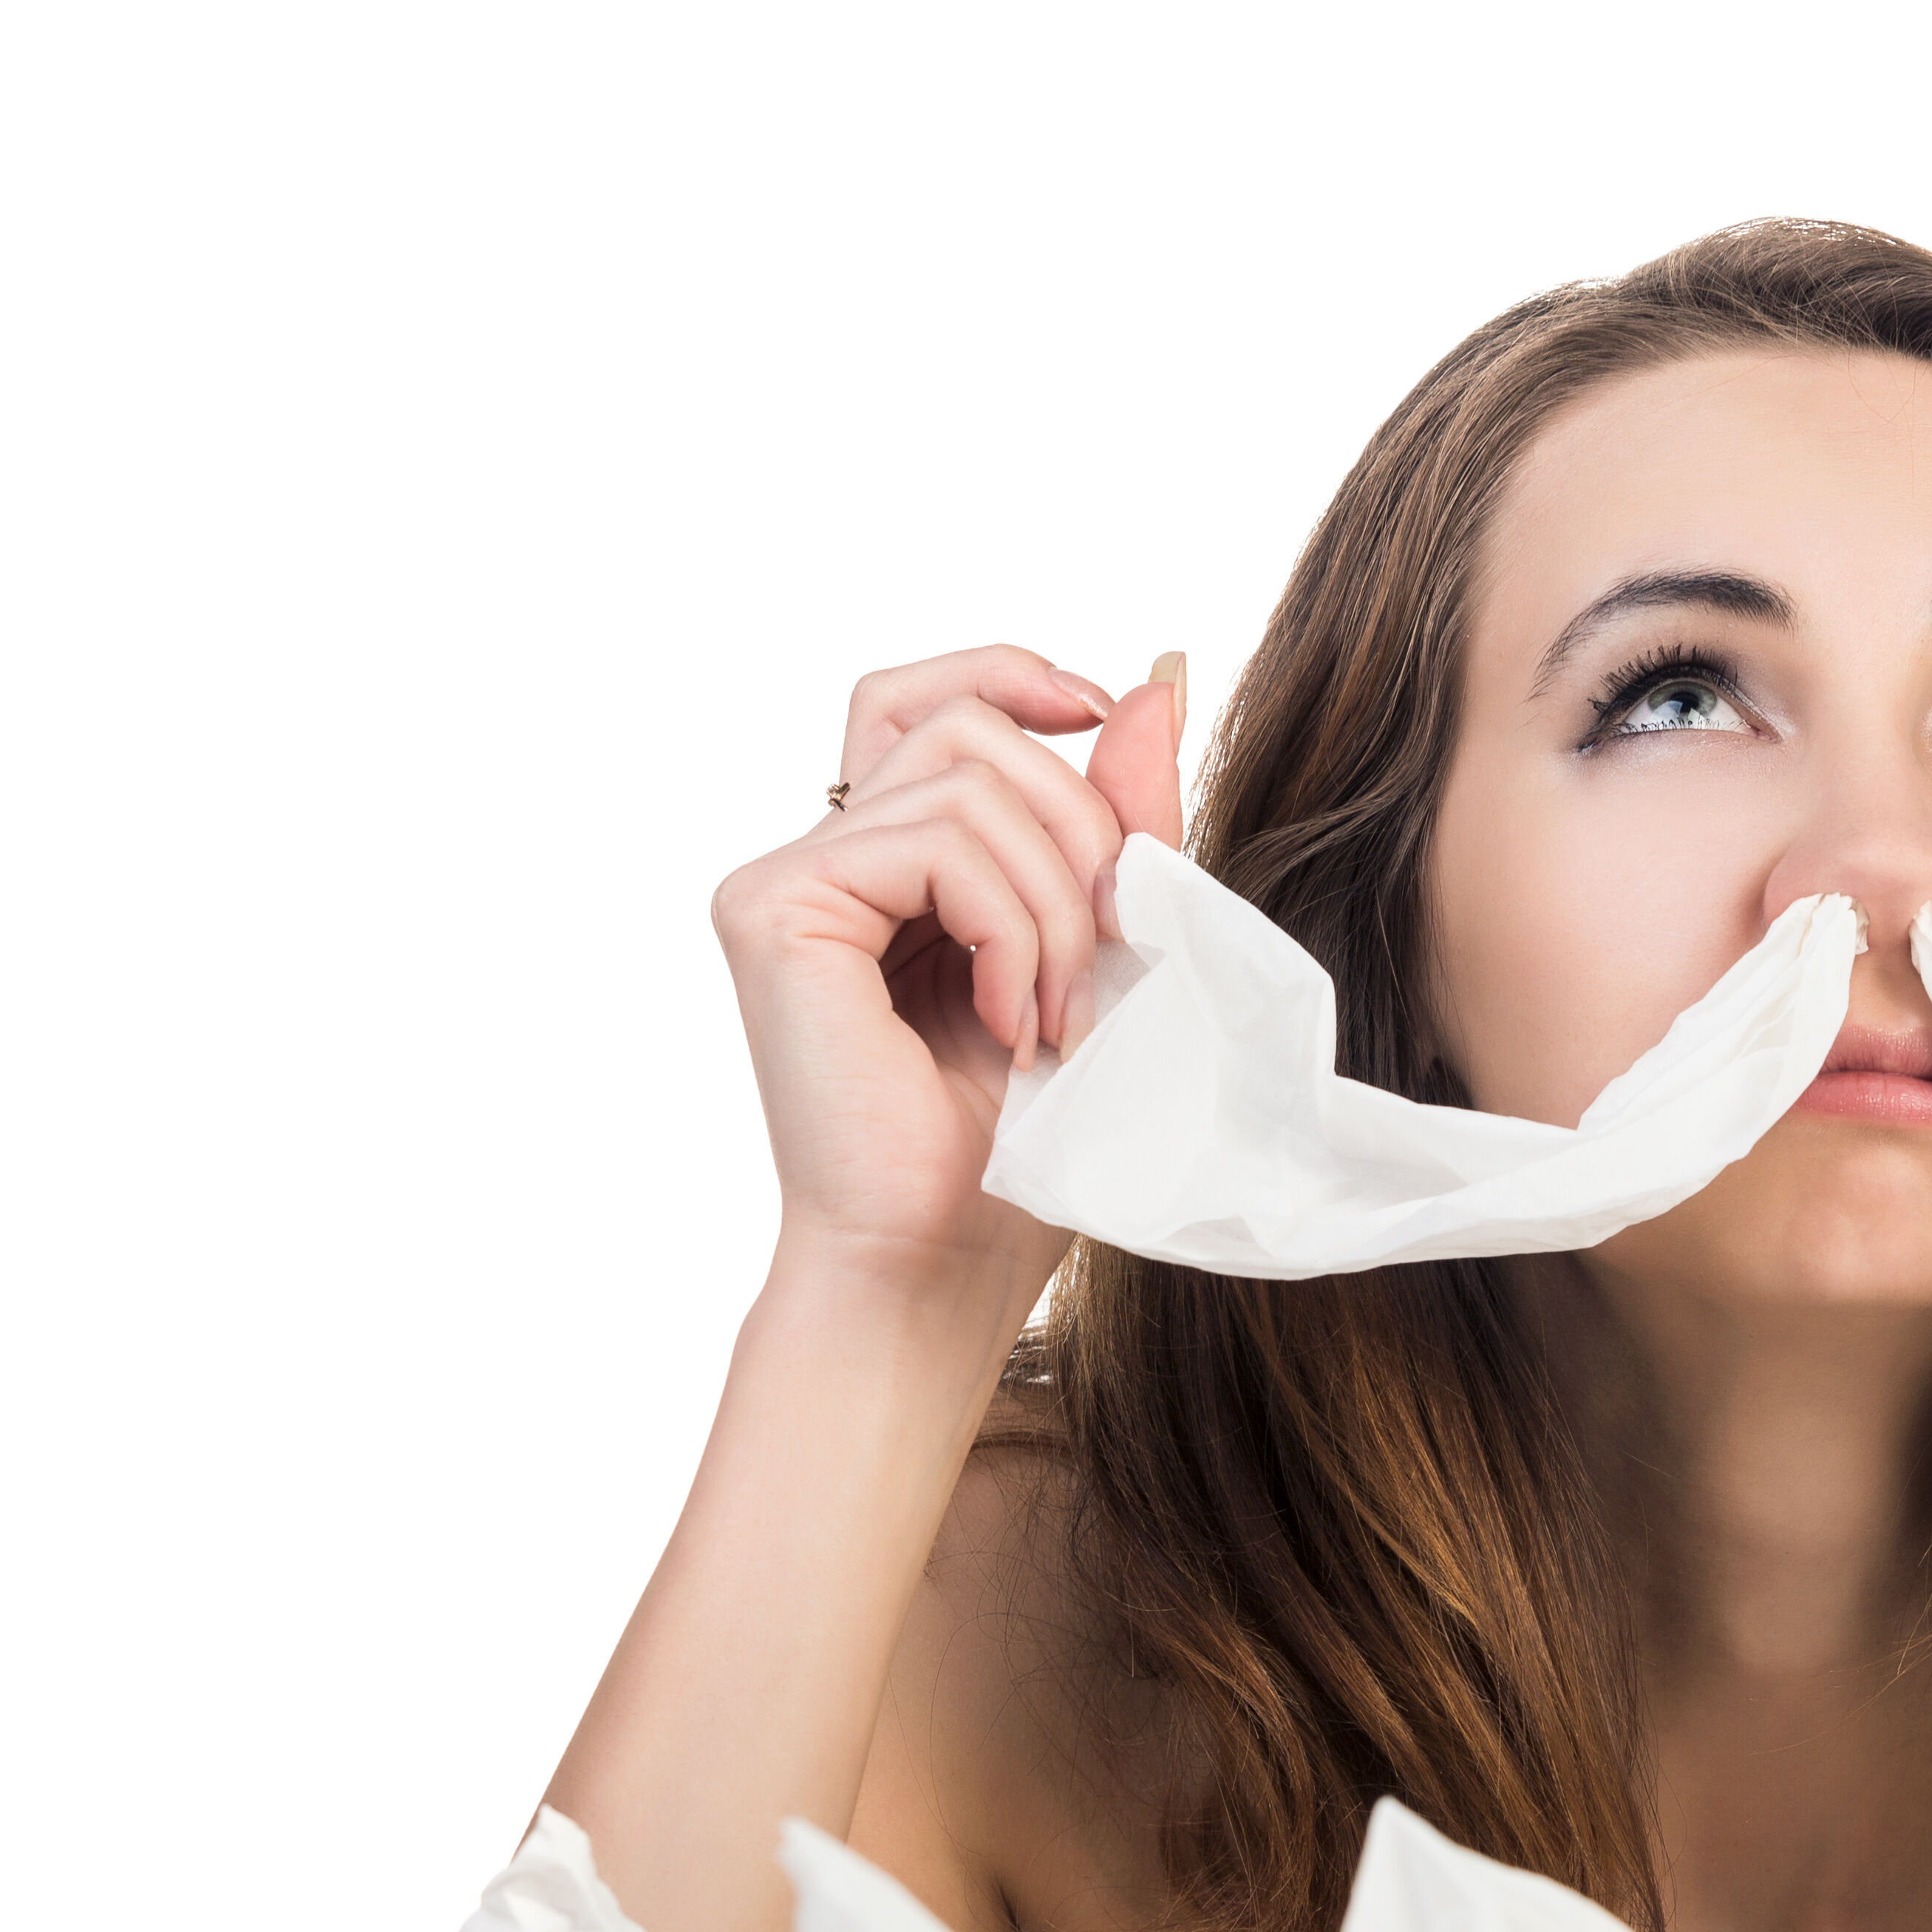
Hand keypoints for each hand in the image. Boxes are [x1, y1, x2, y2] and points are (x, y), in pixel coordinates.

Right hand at [707, 643, 1188, 1286]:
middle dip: (1077, 829)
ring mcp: (786, 878)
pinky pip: (933, 839)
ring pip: (963, 776)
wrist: (944, 1262)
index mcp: (888, 863)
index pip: (933, 699)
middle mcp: (822, 856)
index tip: (1102, 715)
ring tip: (1053, 1014)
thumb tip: (1158, 670)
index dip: (1016, 678)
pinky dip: (1008, 922)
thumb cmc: (1021, 1142)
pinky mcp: (773, 907)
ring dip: (1053, 896)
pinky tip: (1006, 1018)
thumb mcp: (1103, 949)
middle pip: (967, 727)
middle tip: (1100, 962)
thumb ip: (1120, 817)